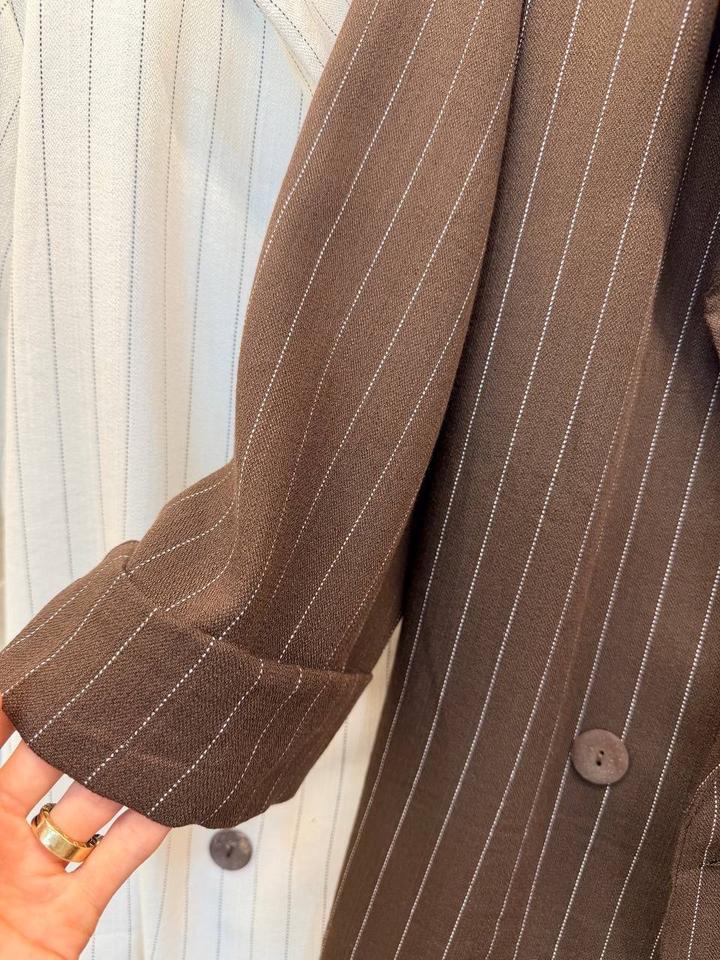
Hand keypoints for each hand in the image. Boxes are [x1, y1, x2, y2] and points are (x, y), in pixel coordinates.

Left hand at [0, 697, 168, 958]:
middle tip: (105, 699)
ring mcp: (37, 875)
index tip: (44, 668)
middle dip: (75, 736)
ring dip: (116, 779)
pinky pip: (116, 861)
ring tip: (141, 743)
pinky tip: (163, 800)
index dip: (15, 707)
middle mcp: (2, 842)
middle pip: (48, 768)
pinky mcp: (70, 913)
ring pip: (89, 810)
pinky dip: (144, 830)